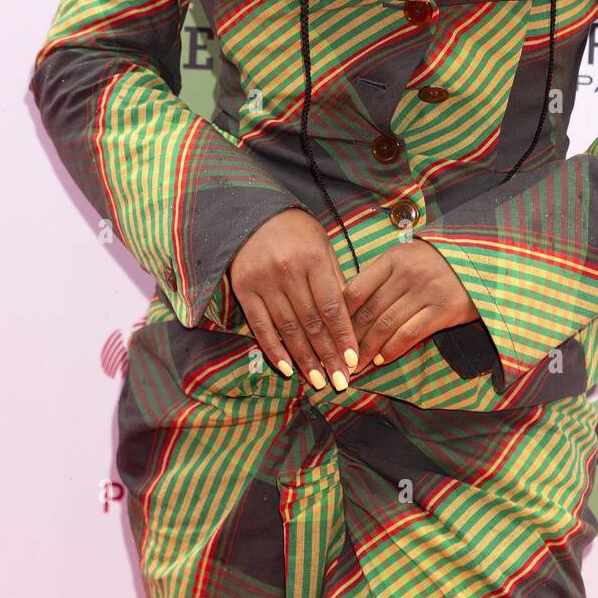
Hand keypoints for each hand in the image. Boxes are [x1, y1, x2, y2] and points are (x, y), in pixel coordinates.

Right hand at [228, 208, 359, 390]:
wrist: (253, 215)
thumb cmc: (296, 231)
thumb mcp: (323, 245)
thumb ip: (335, 278)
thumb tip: (352, 317)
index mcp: (313, 259)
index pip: (332, 306)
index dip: (343, 336)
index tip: (353, 360)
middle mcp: (288, 272)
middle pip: (312, 322)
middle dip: (327, 355)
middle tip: (340, 382)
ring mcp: (264, 283)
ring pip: (288, 329)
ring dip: (305, 359)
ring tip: (319, 381)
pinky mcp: (244, 291)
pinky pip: (261, 327)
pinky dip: (274, 350)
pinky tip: (288, 369)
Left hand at [342, 237, 479, 374]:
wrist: (481, 262)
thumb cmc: (436, 263)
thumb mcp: (406, 258)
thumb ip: (380, 277)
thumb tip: (347, 306)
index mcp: (393, 258)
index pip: (356, 288)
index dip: (340, 316)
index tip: (331, 334)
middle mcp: (407, 273)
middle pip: (369, 310)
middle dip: (350, 338)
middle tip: (339, 357)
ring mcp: (426, 291)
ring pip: (386, 325)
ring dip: (368, 349)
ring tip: (357, 365)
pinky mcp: (444, 309)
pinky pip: (410, 333)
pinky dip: (393, 349)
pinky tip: (382, 359)